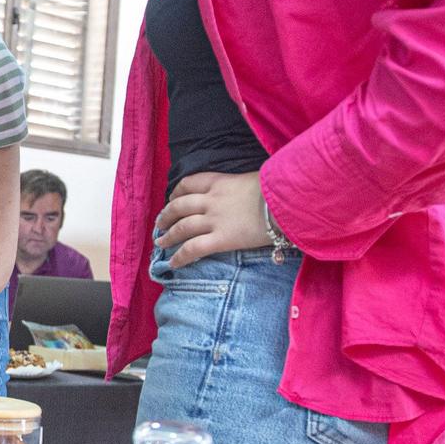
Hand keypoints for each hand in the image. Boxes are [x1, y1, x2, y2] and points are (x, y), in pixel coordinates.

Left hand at [154, 171, 269, 269]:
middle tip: (160, 223)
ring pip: (182, 227)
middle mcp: (211, 201)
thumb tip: (248, 191)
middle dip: (166, 215)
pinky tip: (173, 264)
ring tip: (160, 242)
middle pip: (179, 206)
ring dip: (168, 236)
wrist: (284, 202)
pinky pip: (193, 249)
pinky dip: (180, 257)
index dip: (176, 192)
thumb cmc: (276, 189)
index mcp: (219, 182)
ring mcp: (214, 220)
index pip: (189, 183)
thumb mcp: (254, 179)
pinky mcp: (221, 240)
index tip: (172, 197)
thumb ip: (242, 187)